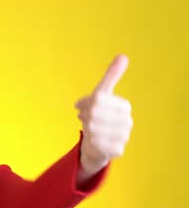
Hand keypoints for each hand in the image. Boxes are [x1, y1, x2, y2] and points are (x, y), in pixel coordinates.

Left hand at [76, 55, 132, 173]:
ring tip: (88, 129)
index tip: (80, 107)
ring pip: (92, 128)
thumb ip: (111, 77)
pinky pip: (95, 143)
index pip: (97, 99)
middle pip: (93, 113)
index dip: (84, 103)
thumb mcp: (102, 95)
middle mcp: (127, 121)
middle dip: (84, 116)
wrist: (98, 145)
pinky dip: (89, 141)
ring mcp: (124, 137)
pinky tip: (92, 141)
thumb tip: (123, 56)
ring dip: (85, 129)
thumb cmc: (99, 117)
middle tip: (83, 119)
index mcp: (124, 106)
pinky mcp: (117, 151)